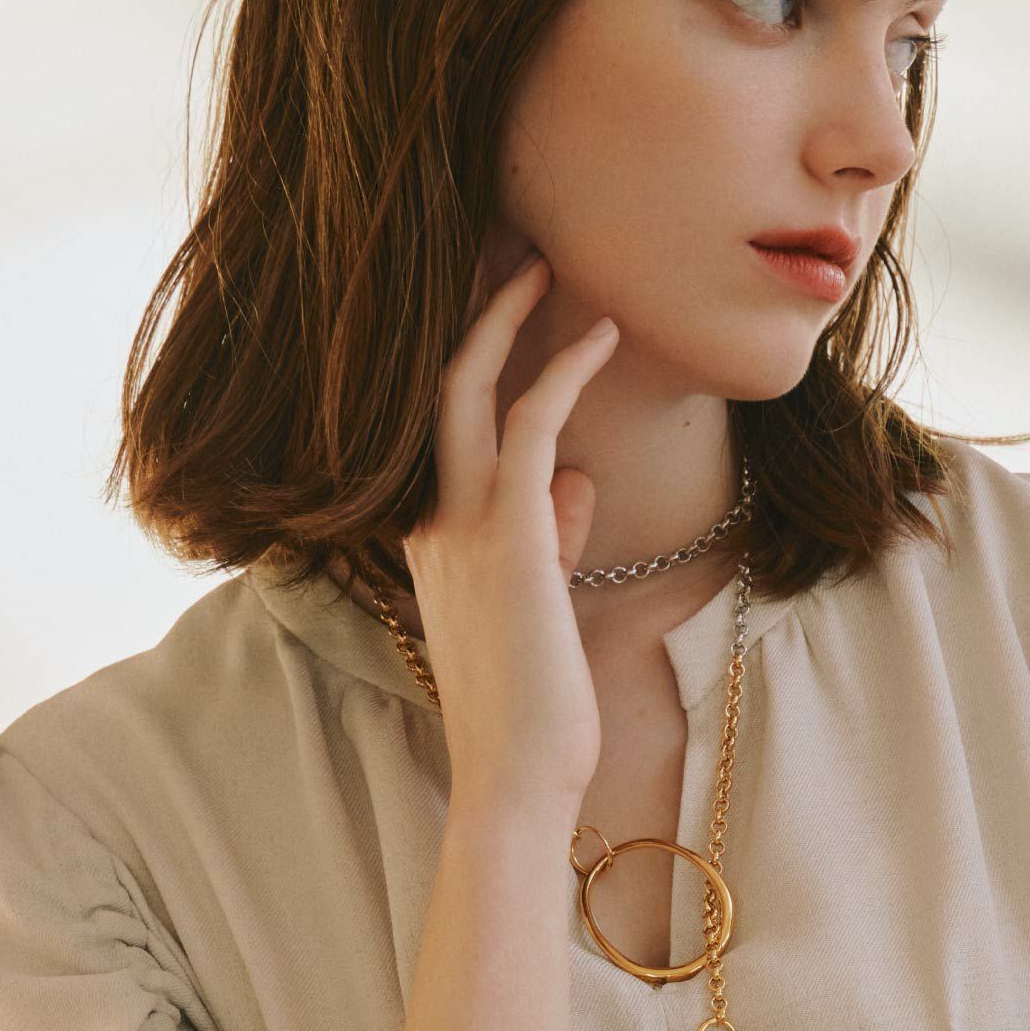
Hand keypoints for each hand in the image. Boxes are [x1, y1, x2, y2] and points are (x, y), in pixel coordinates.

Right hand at [401, 250, 619, 806]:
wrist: (516, 779)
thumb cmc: (534, 708)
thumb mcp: (540, 608)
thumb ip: (549, 538)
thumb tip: (577, 478)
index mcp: (427, 537)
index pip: (439, 430)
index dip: (467, 361)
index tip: (503, 307)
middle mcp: (428, 520)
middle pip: (434, 386)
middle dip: (469, 313)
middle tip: (507, 251)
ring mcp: (460, 526)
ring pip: (467, 388)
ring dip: (507, 318)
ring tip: (546, 263)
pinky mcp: (509, 536)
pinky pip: (532, 424)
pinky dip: (564, 369)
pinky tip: (602, 333)